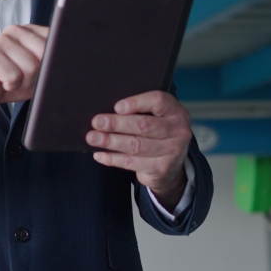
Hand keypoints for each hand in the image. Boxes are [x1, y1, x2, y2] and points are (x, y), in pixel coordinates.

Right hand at [0, 24, 48, 129]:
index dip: (53, 62)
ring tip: (12, 80)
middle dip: (38, 75)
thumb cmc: (9, 80)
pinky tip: (2, 82)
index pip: (55, 41)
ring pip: (31, 68)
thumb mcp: (36, 72)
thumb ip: (50, 63)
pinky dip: (11, 86)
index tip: (43, 71)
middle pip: (45, 55)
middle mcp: (16, 31)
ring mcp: (2, 41)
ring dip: (23, 83)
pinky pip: (14, 77)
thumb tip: (66, 65)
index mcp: (30, 31)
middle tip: (23, 78)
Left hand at [85, 90, 191, 211]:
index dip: (136, 103)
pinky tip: (100, 154)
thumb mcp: (157, 118)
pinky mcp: (160, 169)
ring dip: (111, 141)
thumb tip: (107, 111)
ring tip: (93, 138)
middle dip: (117, 123)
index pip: (158, 101)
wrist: (172, 166)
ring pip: (136, 145)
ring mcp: (171, 152)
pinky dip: (113, 158)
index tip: (117, 107)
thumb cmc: (157, 133)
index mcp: (175, 112)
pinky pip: (131, 163)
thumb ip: (140, 112)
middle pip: (144, 126)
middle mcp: (178, 131)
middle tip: (97, 122)